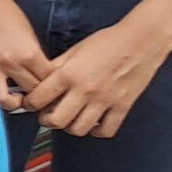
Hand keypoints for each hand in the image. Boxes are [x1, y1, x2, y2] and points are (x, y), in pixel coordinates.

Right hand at [0, 0, 48, 112]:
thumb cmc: (7, 13)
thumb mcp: (29, 33)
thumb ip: (36, 55)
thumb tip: (44, 71)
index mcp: (29, 53)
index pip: (50, 80)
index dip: (57, 86)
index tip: (59, 87)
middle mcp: (12, 65)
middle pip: (34, 92)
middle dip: (43, 96)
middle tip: (47, 97)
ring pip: (13, 100)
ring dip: (21, 102)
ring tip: (26, 99)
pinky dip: (4, 98)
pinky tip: (8, 94)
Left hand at [22, 0, 171, 136]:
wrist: (141, 40)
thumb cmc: (107, 41)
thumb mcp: (75, 50)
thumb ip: (56, 67)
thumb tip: (39, 82)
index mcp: (69, 74)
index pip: (38, 99)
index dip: (30, 104)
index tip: (31, 103)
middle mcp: (85, 90)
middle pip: (56, 121)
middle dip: (47, 120)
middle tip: (48, 114)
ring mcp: (104, 101)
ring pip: (79, 129)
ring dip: (70, 127)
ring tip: (70, 118)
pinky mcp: (122, 106)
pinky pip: (106, 130)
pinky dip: (96, 130)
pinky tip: (93, 121)